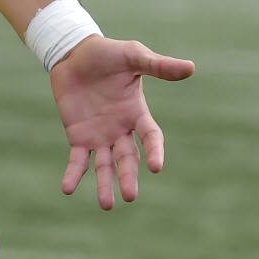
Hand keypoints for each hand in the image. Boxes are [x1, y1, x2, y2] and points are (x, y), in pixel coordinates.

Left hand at [50, 35, 192, 208]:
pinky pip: (77, 160)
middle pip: (128, 158)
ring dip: (105, 184)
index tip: (156, 167)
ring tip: (107, 205)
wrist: (74, 54)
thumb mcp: (134, 57)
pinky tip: (67, 189)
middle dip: (129, 176)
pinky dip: (74, 175)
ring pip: (105, 165)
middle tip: (131, 196)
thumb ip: (159, 66)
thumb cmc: (108, 54)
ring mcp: (100, 135)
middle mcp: (121, 129)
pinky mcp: (78, 136)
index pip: (151, 137)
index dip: (155, 151)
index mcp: (137, 113)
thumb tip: (191, 68)